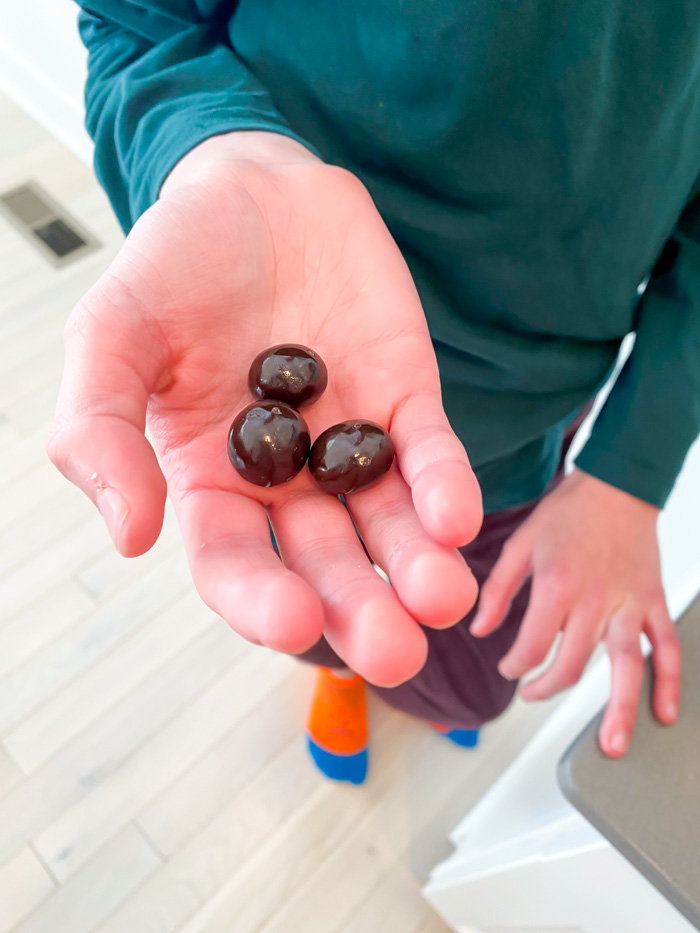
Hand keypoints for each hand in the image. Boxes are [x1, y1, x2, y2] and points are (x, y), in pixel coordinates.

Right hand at [47, 132, 481, 686]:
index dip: (261, 599)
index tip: (294, 623)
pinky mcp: (404, 399)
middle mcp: (287, 479)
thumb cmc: (173, 266)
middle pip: (326, 562)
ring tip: (443, 597)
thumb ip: (100, 432)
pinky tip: (456, 517)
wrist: (251, 191)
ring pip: (388, 523)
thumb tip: (129, 535)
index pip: (234, 561)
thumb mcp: (110, 338)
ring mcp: (350, 442)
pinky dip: (443, 485)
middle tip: (395, 651)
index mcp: (212, 480)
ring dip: (418, 564)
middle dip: (360, 607)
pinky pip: (428, 452)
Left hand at [471, 468, 680, 755]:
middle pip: (573, 664)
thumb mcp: (520, 545)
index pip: (534, 645)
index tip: (511, 668)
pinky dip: (670, 681)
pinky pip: (667, 646)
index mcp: (557, 584)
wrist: (616, 486)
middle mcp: (595, 598)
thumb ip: (497, 590)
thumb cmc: (568, 514)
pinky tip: (664, 712)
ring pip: (627, 665)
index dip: (517, 666)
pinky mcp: (654, 601)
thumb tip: (481, 629)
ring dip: (620, 709)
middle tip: (532, 695)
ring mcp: (629, 603)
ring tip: (611, 745)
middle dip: (547, 689)